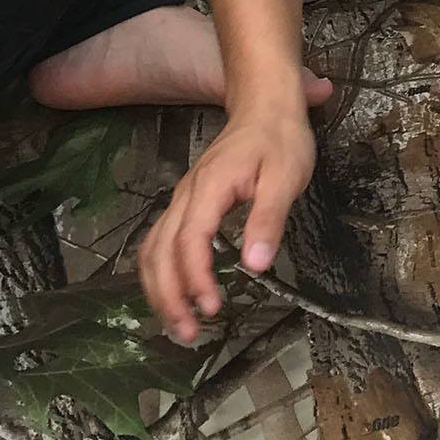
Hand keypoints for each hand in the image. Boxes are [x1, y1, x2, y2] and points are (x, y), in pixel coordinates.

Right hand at [139, 104, 314, 342]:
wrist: (264, 105)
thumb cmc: (279, 139)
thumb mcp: (286, 177)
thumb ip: (268, 220)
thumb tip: (256, 265)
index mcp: (208, 188)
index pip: (190, 241)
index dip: (196, 279)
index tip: (212, 308)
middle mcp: (185, 195)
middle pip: (160, 251)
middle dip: (169, 296)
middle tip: (187, 335)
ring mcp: (181, 199)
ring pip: (153, 249)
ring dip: (159, 289)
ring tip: (178, 324)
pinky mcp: (186, 203)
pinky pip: (159, 241)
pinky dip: (160, 272)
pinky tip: (173, 294)